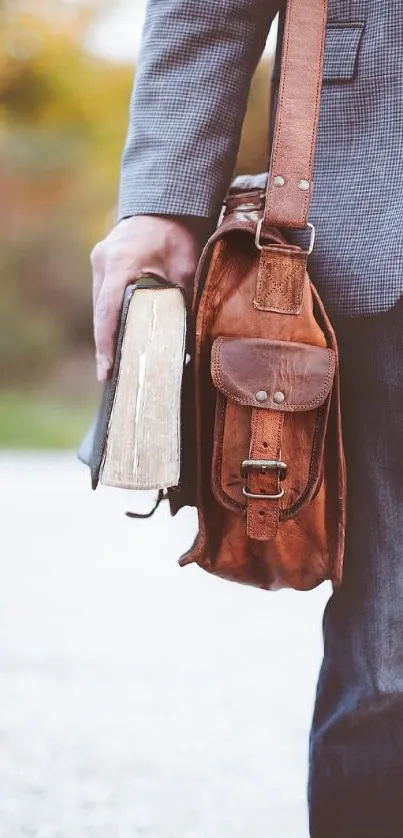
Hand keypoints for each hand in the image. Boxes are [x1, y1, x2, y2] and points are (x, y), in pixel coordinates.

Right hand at [90, 215, 203, 380]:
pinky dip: (112, 316)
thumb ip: (183, 298)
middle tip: (114, 377)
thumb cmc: (180, 232)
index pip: (108, 310)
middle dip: (106, 344)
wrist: (168, 203)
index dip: (105, 343)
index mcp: (121, 261)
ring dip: (108, 331)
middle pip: (101, 312)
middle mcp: (103, 261)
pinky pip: (105, 296)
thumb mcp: (187, 265)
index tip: (106, 371)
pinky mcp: (103, 263)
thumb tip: (188, 336)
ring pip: (101, 305)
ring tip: (116, 364)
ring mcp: (100, 261)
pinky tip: (120, 337)